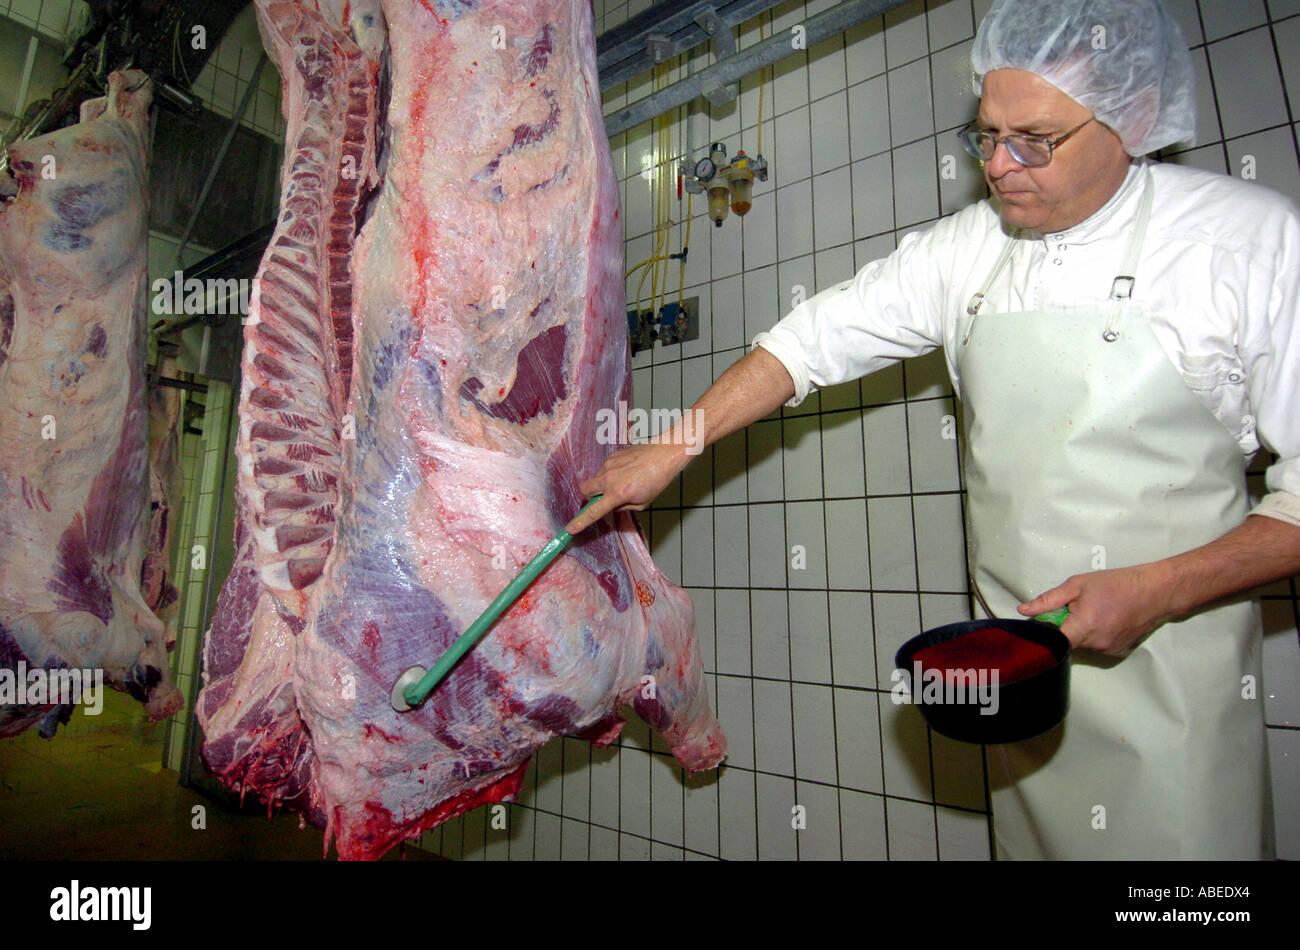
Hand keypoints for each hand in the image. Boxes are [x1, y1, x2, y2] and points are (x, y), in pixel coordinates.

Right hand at [564, 441, 688, 534]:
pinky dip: (612, 473)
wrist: (665, 454)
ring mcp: (609, 464)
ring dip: (603, 484)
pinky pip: (605, 468)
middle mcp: (609, 478)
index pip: (594, 511)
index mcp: (618, 494)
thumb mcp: (642, 502)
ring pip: (596, 478)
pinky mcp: (612, 455)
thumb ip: (623, 507)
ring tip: (625, 482)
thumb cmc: (657, 480)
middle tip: (602, 498)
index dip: (580, 521)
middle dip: (589, 496)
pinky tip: (628, 471)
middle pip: (585, 490)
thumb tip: (611, 506)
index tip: (570, 528)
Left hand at [1017, 562, 1175, 654]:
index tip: (1044, 621)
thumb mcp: (1078, 585)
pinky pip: (1095, 646)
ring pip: (1081, 644)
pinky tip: (1105, 618)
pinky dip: (1093, 634)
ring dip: (1079, 630)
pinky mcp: (1117, 652)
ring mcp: (1108, 650)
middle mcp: (1095, 644)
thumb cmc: (1117, 584)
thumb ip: (1048, 600)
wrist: (1156, 592)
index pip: (1052, 641)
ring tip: (1094, 610)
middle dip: (1064, 627)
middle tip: (1073, 607)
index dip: (1044, 632)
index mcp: (1084, 626)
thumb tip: (1024, 610)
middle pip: (1066, 642)